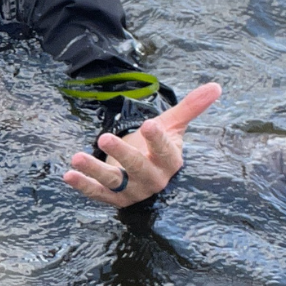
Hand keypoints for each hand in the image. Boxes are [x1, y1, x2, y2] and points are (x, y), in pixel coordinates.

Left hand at [62, 82, 221, 208]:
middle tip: (105, 137)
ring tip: (77, 157)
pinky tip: (68, 174)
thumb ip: (191, 107)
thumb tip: (216, 87)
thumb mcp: (172, 124)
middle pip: (138, 168)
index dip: (158, 139)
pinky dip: (83, 186)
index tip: (149, 124)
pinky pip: (97, 194)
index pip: (165, 151)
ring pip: (113, 183)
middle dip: (122, 154)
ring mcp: (132, 191)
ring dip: (94, 170)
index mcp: (169, 162)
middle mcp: (152, 180)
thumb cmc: (158, 144)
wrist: (146, 170)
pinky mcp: (113, 198)